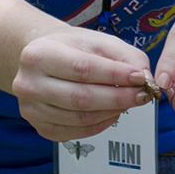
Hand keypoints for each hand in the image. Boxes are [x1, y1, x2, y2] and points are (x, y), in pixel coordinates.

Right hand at [11, 25, 156, 141]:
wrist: (42, 59)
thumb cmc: (70, 48)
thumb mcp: (96, 40)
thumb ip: (124, 55)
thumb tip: (145, 78)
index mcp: (39, 54)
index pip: (83, 68)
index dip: (115, 75)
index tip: (140, 78)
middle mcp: (29, 84)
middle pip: (81, 97)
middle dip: (118, 97)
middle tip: (142, 94)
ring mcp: (32, 110)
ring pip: (81, 118)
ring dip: (112, 112)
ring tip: (129, 101)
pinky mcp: (41, 128)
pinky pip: (77, 132)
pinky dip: (101, 124)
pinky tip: (112, 112)